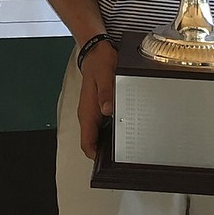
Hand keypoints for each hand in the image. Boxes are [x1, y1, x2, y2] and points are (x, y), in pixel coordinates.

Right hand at [77, 40, 117, 158]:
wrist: (96, 51)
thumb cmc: (100, 62)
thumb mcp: (105, 75)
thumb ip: (106, 92)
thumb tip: (107, 110)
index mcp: (87, 111)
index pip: (87, 143)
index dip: (96, 156)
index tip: (109, 163)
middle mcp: (88, 114)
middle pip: (92, 142)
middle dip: (105, 154)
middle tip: (124, 158)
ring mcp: (92, 111)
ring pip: (97, 136)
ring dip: (108, 143)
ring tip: (127, 147)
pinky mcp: (97, 107)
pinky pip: (101, 126)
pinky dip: (110, 132)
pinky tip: (123, 130)